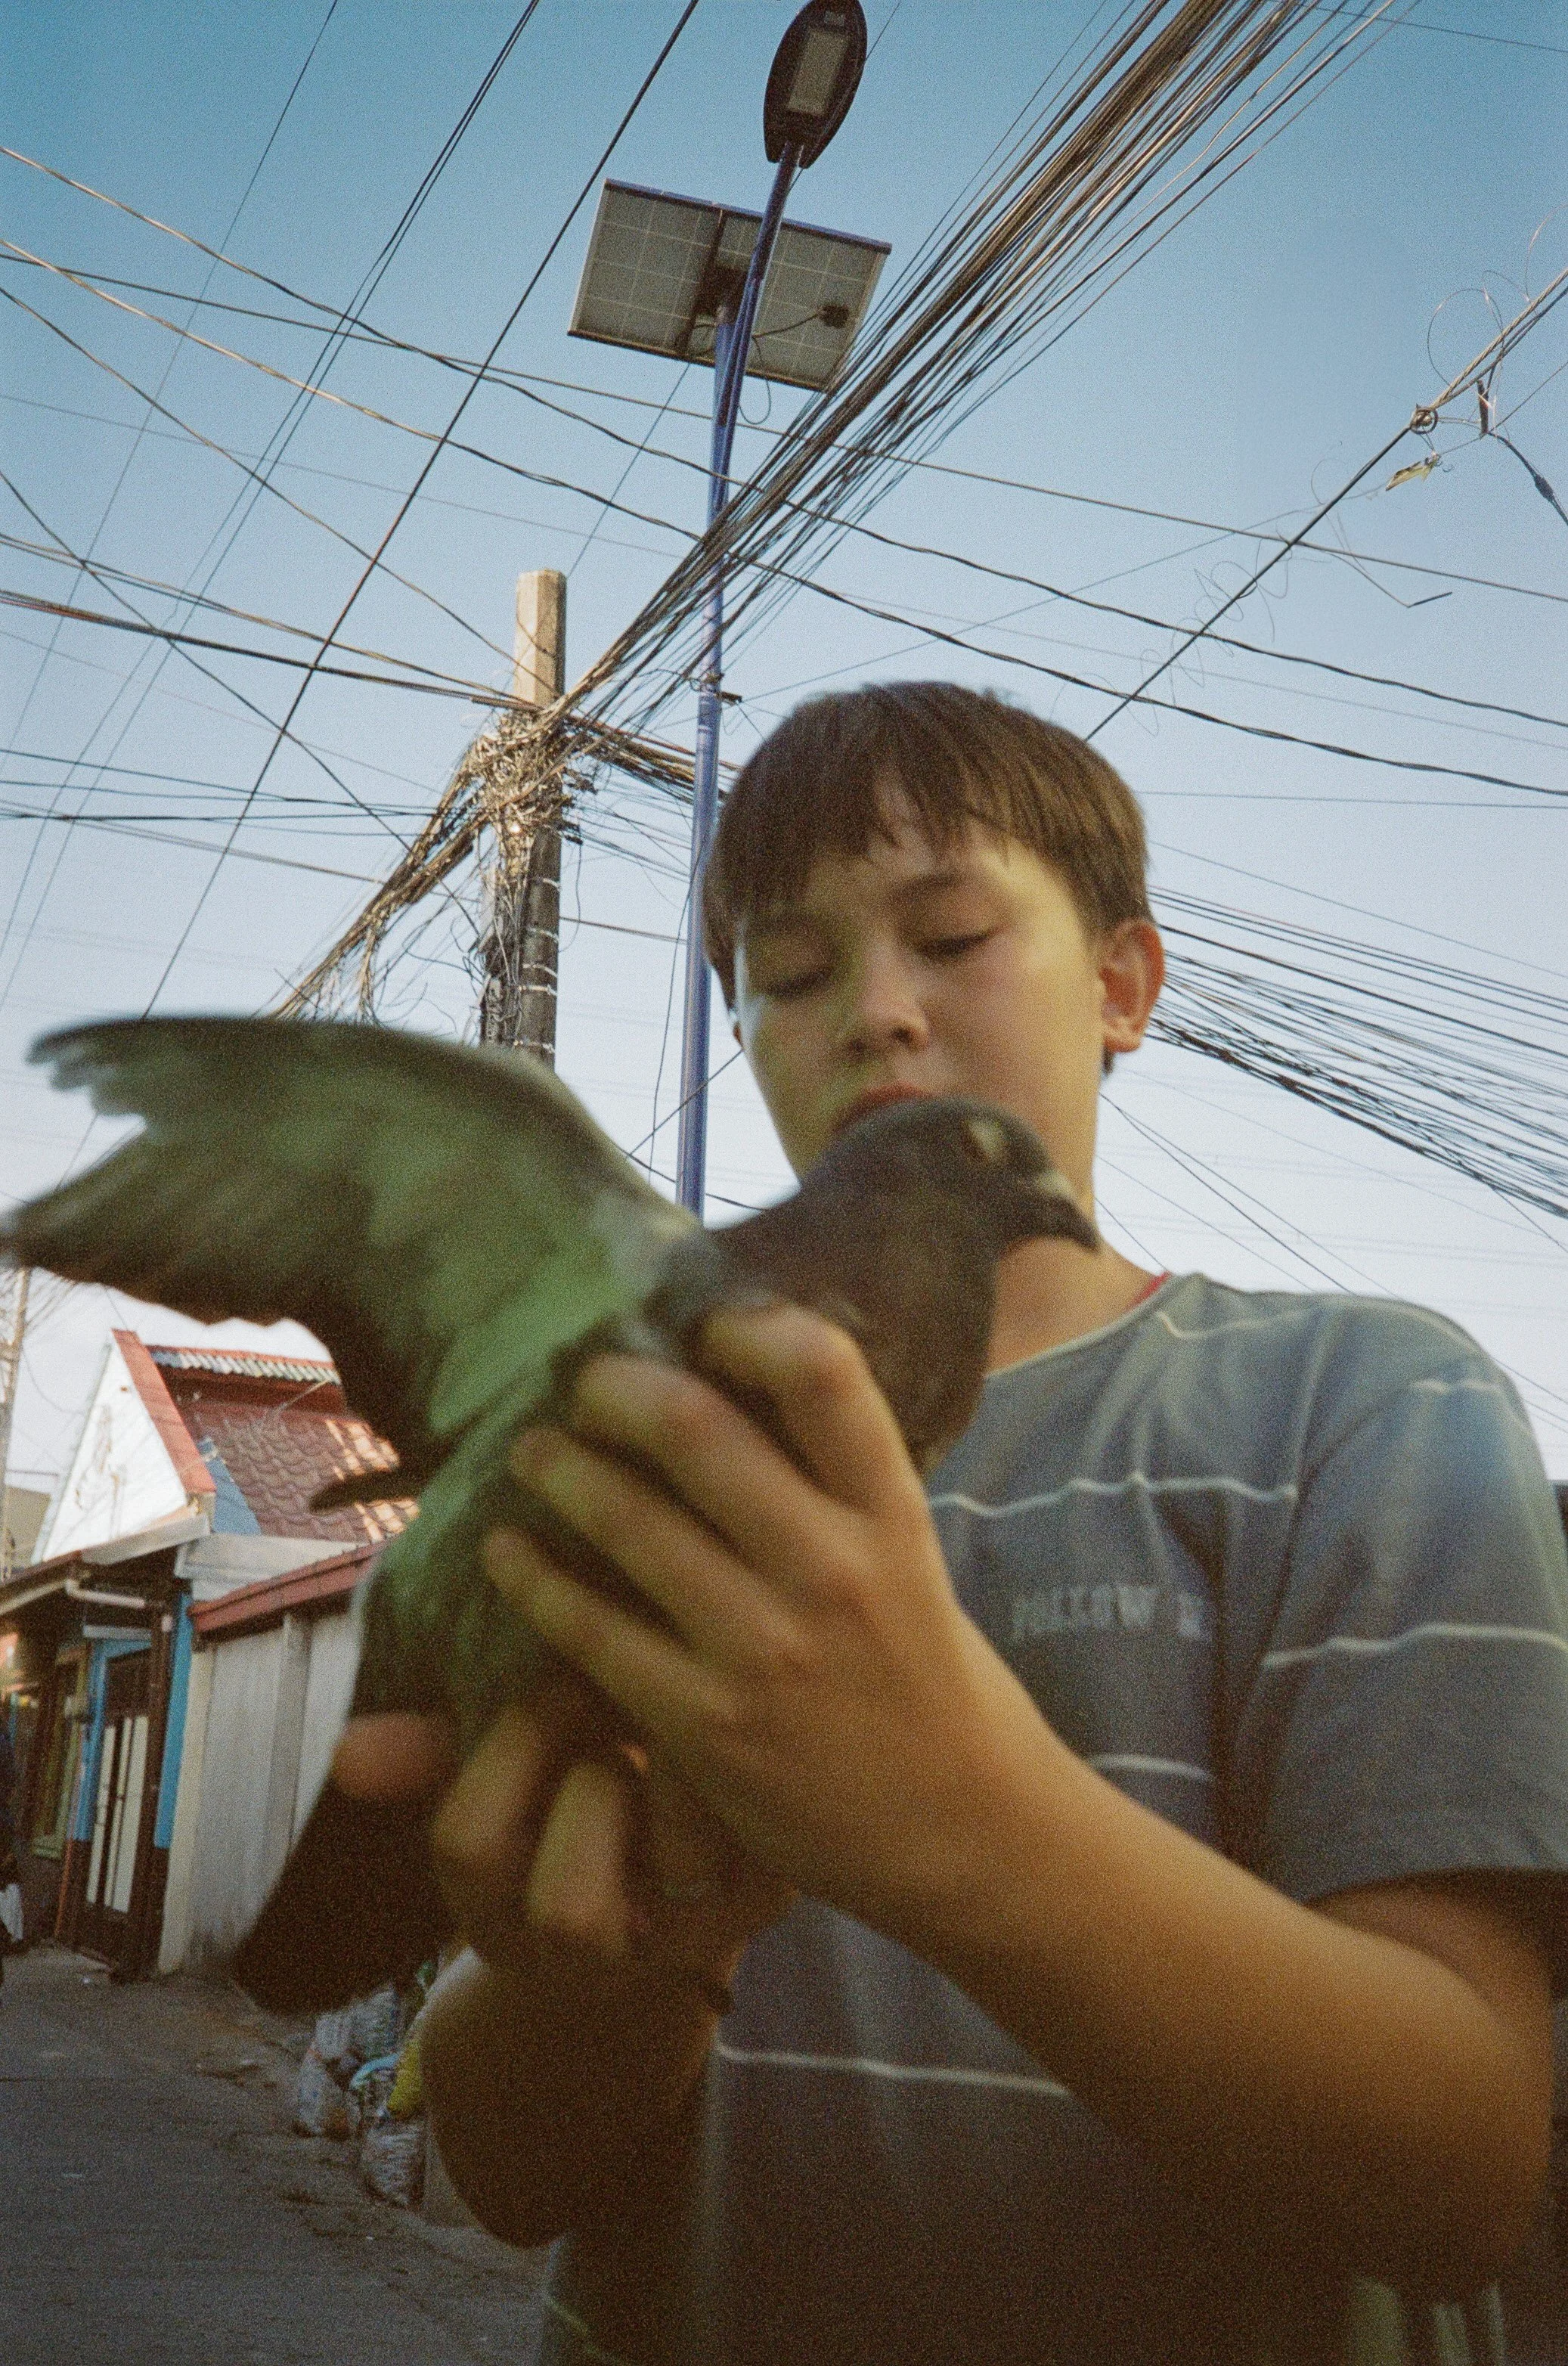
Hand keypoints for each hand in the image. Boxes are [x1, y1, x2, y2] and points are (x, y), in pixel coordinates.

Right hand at [330, 1684, 791, 1994]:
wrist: (683, 1854)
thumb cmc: (572, 1786)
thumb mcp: (499, 1773)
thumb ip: (431, 1753)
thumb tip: (348, 1751)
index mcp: (498, 1910)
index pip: (467, 1845)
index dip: (511, 1743)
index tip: (552, 1673)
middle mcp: (587, 1954)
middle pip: (565, 1907)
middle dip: (592, 1775)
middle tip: (618, 1692)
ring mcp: (678, 1938)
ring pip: (673, 1874)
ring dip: (676, 1776)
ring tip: (682, 1713)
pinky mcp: (762, 1901)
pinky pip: (756, 1846)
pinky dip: (746, 1767)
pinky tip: (742, 1708)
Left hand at [485, 1302, 1058, 1951]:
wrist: (960, 1830)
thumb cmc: (926, 1674)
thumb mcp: (907, 1556)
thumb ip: (832, 1483)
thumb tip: (730, 1387)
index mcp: (890, 1512)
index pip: (822, 1374)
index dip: (747, 1327)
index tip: (703, 1329)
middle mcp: (830, 1569)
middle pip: (697, 1430)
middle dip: (615, 1390)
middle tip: (583, 1384)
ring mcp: (764, 1649)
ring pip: (628, 1522)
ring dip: (560, 1470)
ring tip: (532, 1454)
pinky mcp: (705, 1726)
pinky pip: (592, 1632)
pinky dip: (535, 1579)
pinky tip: (505, 1554)